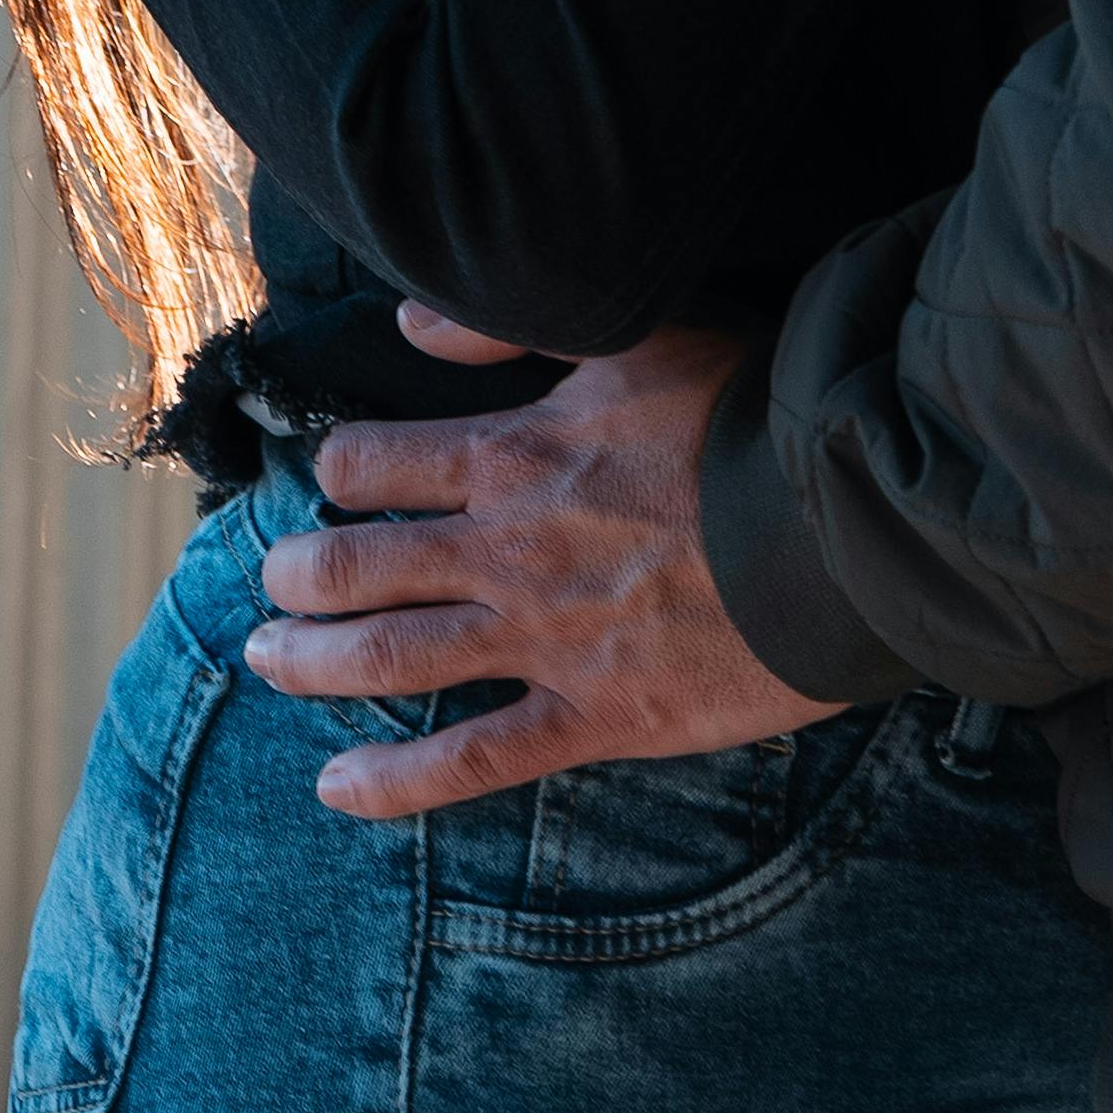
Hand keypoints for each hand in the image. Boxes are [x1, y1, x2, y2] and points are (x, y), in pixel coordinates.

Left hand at [241, 318, 838, 816]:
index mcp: (513, 456)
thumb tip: (411, 323)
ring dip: (314, 662)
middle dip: (298, 573)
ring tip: (266, 659)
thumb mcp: (633, 333)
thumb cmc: (750, 418)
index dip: (338, 470)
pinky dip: (398, 780)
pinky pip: (476, 758)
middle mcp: (508, 551)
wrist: (845, 526)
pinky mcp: (597, 716)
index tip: (329, 481)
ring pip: (393, 657)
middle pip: (361, 563)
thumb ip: (510, 328)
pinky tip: (338, 789)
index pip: (374, 462)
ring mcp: (545, 640)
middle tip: (270, 582)